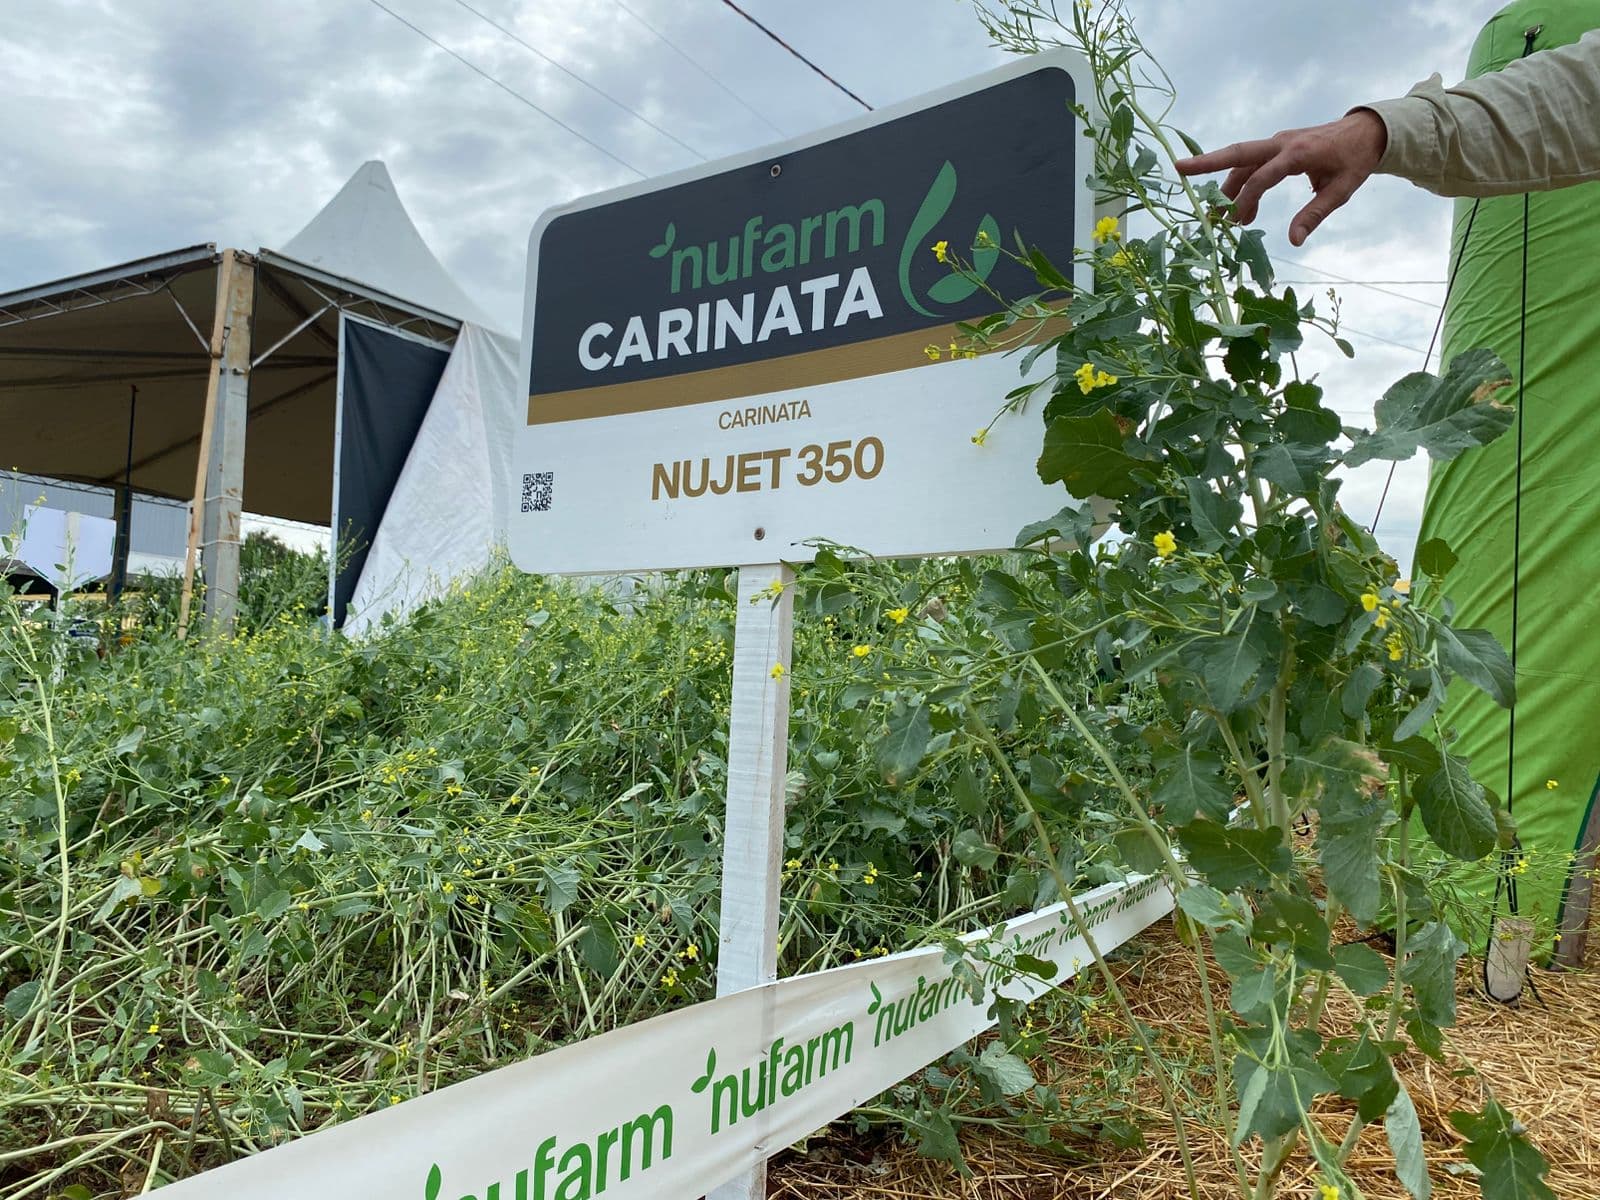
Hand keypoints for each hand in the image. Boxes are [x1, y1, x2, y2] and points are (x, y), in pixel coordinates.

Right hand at [1174, 111, 1387, 244]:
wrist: (1366, 131)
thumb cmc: (1356, 161)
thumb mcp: (1341, 190)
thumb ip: (1314, 214)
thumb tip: (1293, 241)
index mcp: (1298, 153)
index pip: (1262, 177)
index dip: (1245, 200)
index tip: (1234, 223)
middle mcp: (1282, 143)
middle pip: (1238, 153)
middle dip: (1208, 162)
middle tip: (1179, 170)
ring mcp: (1278, 143)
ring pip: (1242, 162)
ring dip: (1228, 187)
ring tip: (1222, 219)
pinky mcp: (1278, 147)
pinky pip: (1253, 164)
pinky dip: (1242, 184)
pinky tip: (1244, 211)